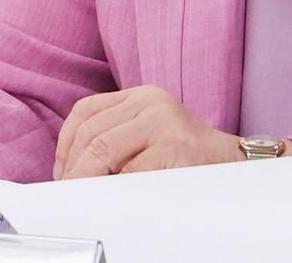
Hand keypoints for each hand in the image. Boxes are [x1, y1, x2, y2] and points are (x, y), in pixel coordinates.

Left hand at [53, 85, 241, 179]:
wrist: (230, 162)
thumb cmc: (185, 153)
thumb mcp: (148, 131)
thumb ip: (116, 134)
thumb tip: (71, 166)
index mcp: (141, 95)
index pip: (86, 110)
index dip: (65, 142)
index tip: (62, 170)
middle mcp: (151, 102)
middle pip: (92, 131)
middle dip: (73, 166)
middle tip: (68, 190)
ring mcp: (164, 121)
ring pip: (104, 147)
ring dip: (86, 177)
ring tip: (83, 194)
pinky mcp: (176, 145)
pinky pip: (130, 169)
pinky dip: (115, 185)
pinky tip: (113, 195)